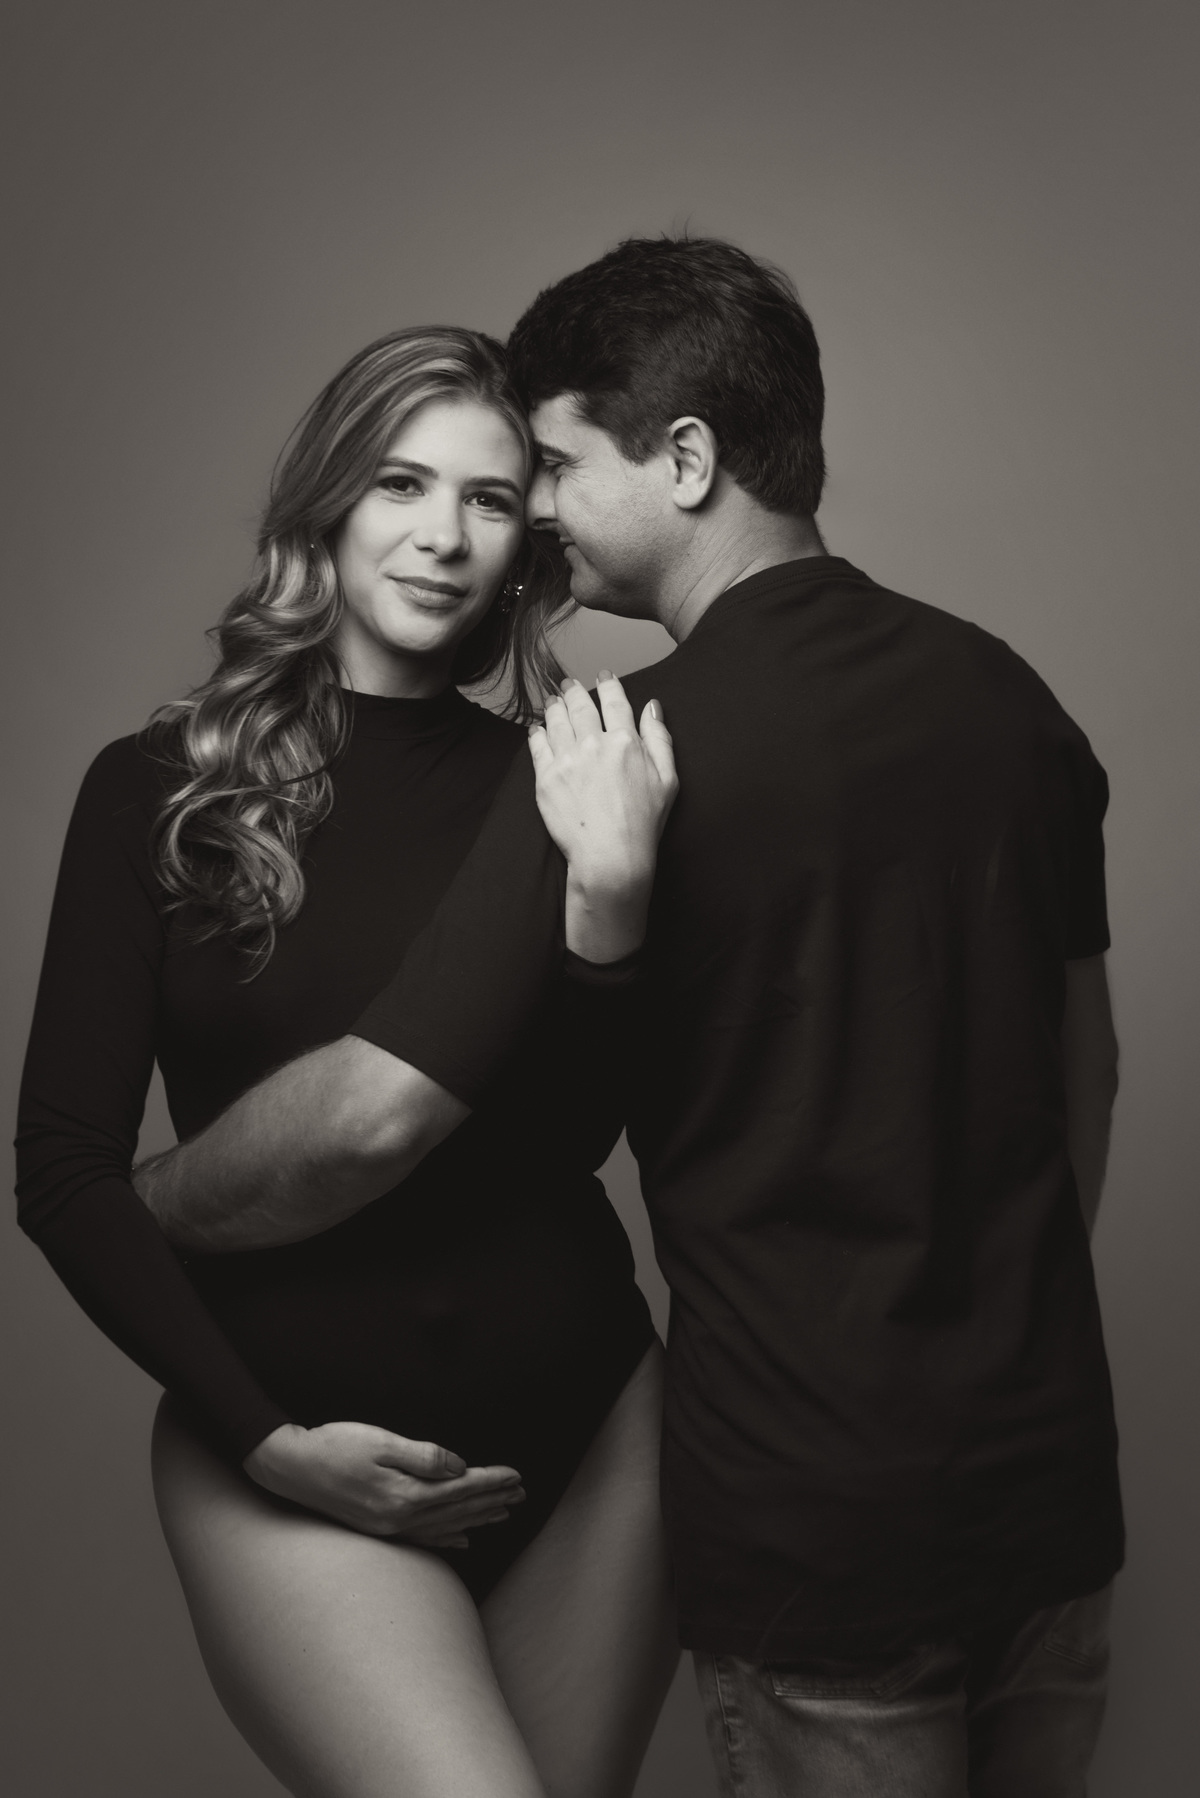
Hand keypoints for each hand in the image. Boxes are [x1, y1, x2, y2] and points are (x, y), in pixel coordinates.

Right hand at [244, 1421, 524, 1547]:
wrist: (291, 1468)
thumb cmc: (335, 1446)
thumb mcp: (381, 1442)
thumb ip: (424, 1456)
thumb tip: (460, 1468)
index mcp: (406, 1495)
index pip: (461, 1489)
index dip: (491, 1482)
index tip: (517, 1476)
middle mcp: (402, 1518)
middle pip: (458, 1510)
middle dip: (492, 1500)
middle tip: (521, 1494)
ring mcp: (390, 1528)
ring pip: (446, 1526)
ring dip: (477, 1518)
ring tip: (503, 1513)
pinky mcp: (379, 1528)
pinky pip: (424, 1537)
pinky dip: (449, 1537)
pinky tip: (463, 1539)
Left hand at [528, 673, 677, 961]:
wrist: (610, 857)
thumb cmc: (643, 824)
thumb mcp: (667, 779)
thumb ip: (659, 738)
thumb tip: (652, 707)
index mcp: (626, 742)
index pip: (615, 701)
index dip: (609, 684)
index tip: (604, 676)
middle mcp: (594, 744)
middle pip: (580, 705)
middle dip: (574, 690)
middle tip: (570, 684)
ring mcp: (568, 759)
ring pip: (556, 719)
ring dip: (555, 706)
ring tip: (554, 701)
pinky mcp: (546, 777)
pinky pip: (537, 744)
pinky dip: (537, 731)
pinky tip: (538, 727)